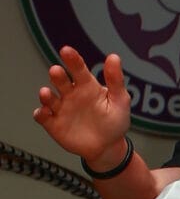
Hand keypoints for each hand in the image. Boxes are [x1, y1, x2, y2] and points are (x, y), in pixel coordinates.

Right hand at [34, 48, 131, 162]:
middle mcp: (71, 94)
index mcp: (86, 85)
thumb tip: (114, 57)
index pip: (77, 68)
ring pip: (48, 98)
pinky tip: (44, 113)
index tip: (66, 51)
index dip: (72, 59)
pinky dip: (41, 114)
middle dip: (57, 75)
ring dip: (45, 95)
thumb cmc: (114, 121)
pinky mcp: (54, 123)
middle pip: (60, 81)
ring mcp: (61, 108)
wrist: (108, 148)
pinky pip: (43, 117)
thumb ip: (116, 80)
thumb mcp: (120, 101)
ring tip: (46, 94)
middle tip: (56, 72)